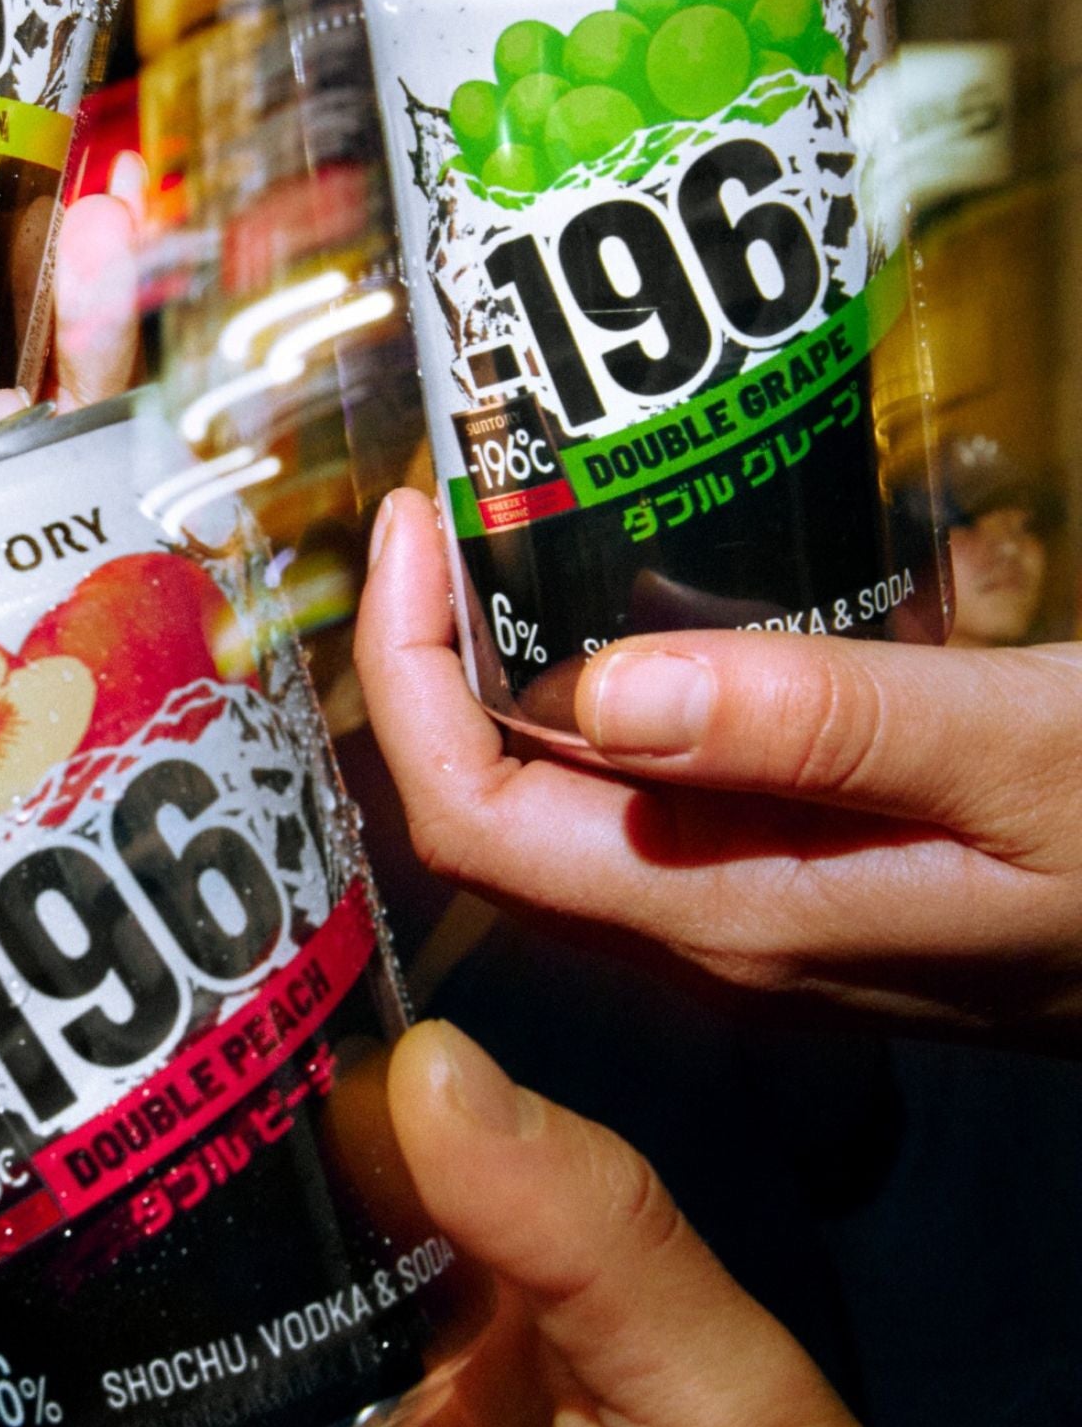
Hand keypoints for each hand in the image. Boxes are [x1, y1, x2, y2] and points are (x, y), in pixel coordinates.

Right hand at [0, 1020, 935, 1426]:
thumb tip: (428, 1061)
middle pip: (165, 1278)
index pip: (288, 1145)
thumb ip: (590, 1230)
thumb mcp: (720, 1386)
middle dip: (20, 1243)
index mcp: (458, 1271)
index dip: (160, 1085)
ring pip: (122, 1415)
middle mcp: (365, 1365)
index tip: (42, 1037)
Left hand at [354, 487, 1081, 1037]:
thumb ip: (819, 728)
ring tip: (509, 532)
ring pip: (564, 790)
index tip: (417, 527)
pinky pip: (650, 779)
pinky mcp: (799, 861)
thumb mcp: (1020, 762)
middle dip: (434, 655)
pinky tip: (631, 597)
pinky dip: (601, 682)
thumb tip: (596, 693)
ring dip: (506, 664)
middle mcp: (711, 918)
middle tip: (450, 509)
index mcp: (730, 909)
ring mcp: (752, 893)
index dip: (407, 678)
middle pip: (494, 799)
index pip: (473, 818)